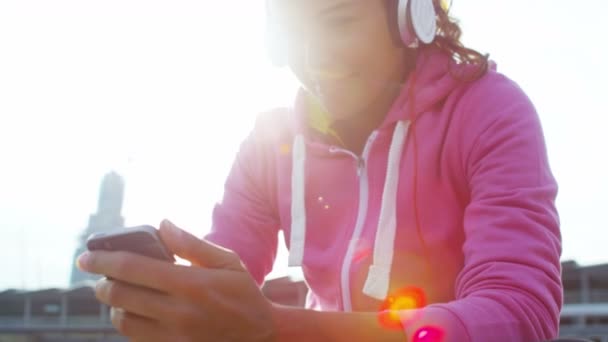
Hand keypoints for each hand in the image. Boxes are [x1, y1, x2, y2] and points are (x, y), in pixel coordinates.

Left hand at [77, 220, 276, 341]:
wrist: (260, 336)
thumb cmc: (243, 294)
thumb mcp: (227, 262)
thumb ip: (192, 244)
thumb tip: (162, 224)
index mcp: (190, 284)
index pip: (132, 268)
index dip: (103, 259)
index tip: (85, 256)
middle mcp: (178, 311)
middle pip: (119, 295)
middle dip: (101, 283)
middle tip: (99, 276)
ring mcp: (173, 335)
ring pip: (122, 321)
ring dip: (113, 305)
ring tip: (117, 294)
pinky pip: (135, 338)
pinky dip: (126, 322)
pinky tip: (133, 312)